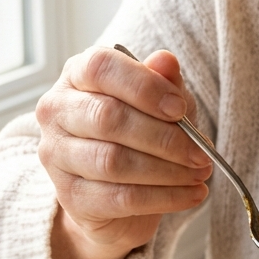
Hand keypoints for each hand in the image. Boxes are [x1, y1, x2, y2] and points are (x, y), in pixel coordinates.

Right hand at [35, 47, 211, 258]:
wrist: (115, 192)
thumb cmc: (138, 134)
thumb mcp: (159, 103)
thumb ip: (163, 82)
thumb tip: (166, 61)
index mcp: (77, 75)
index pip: (100, 68)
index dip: (144, 87)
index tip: (180, 109)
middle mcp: (57, 111)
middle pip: (107, 118)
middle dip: (164, 138)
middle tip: (201, 153)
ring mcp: (56, 155)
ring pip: (113, 161)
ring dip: (167, 171)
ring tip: (200, 174)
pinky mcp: (70, 196)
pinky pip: (120, 197)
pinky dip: (164, 197)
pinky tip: (191, 194)